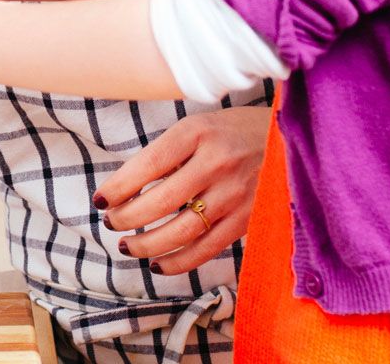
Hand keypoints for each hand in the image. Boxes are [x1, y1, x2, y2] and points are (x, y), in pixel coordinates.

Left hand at [93, 105, 269, 274]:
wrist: (290, 139)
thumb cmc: (232, 132)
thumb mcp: (198, 125)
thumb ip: (168, 153)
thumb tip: (126, 189)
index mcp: (197, 132)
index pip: (148, 165)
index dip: (118, 187)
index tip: (100, 200)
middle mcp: (216, 162)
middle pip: (160, 201)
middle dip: (127, 218)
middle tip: (110, 223)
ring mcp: (235, 193)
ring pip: (181, 231)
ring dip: (147, 244)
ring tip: (127, 245)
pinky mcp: (247, 219)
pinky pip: (206, 249)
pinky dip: (178, 262)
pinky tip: (158, 264)